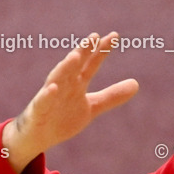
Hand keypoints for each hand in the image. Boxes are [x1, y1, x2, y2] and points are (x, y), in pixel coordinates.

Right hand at [2, 32, 138, 171]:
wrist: (37, 138)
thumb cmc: (62, 118)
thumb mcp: (91, 107)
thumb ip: (111, 96)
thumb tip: (137, 84)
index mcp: (77, 84)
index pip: (91, 64)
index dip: (101, 51)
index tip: (113, 36)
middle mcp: (63, 86)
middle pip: (73, 66)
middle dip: (82, 52)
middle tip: (93, 38)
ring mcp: (49, 97)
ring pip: (57, 79)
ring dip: (65, 68)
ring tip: (75, 56)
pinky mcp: (38, 111)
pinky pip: (42, 102)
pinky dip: (47, 95)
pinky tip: (53, 88)